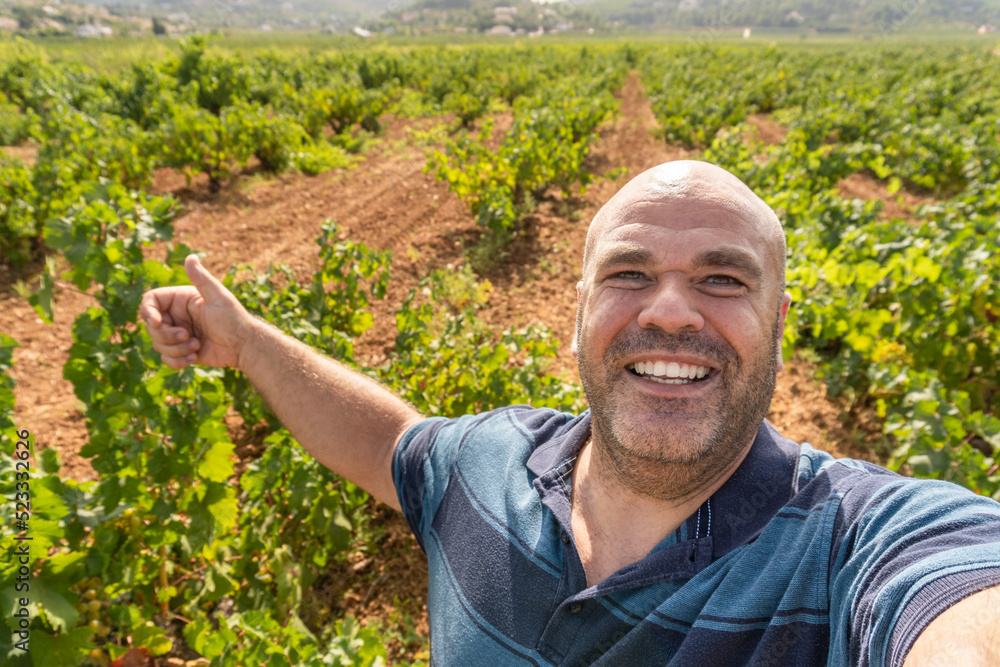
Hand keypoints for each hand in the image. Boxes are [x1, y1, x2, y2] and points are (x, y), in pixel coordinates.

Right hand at [139, 255, 254, 369]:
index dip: (147, 311)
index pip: (151, 301)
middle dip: (167, 335)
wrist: (244, 346)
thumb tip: (190, 257)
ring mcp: (177, 334)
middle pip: (151, 327)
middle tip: (188, 336)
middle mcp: (176, 316)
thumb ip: (202, 279)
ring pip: (158, 344)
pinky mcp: (181, 351)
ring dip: (176, 349)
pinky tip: (195, 356)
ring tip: (197, 345)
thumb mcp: (218, 297)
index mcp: (180, 300)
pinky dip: (178, 361)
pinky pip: (166, 359)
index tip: (156, 323)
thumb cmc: (234, 319)